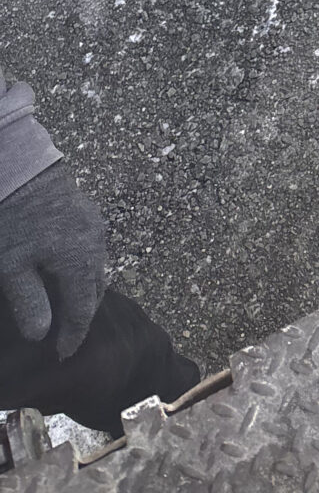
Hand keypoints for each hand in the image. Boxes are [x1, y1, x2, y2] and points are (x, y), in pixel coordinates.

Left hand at [0, 163, 106, 359]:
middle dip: (83, 314)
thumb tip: (42, 334)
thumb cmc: (15, 221)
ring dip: (85, 291)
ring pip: (97, 269)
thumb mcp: (14, 269)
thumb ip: (30, 304)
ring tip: (65, 307)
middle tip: (65, 335)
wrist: (23, 171)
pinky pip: (93, 252)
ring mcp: (95, 227)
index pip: (83, 309)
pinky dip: (83, 270)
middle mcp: (96, 245)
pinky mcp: (88, 214)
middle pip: (96, 290)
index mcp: (81, 262)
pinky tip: (66, 274)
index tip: (62, 355)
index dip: (73, 335)